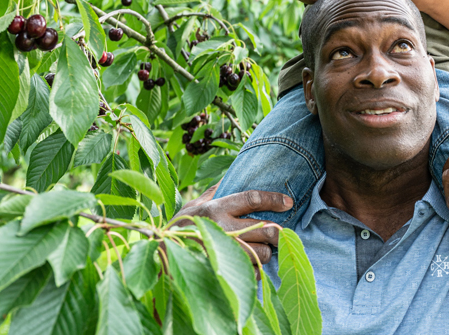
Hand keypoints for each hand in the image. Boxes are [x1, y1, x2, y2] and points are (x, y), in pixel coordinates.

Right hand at [171, 183, 292, 274]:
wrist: (159, 255)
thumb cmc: (180, 226)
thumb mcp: (196, 203)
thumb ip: (216, 191)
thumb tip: (231, 174)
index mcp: (217, 208)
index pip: (252, 199)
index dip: (273, 200)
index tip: (288, 202)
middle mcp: (222, 229)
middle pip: (265, 228)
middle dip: (276, 231)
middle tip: (278, 231)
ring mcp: (224, 252)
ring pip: (263, 253)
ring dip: (266, 251)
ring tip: (260, 247)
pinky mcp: (224, 272)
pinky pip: (254, 273)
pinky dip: (257, 269)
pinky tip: (250, 263)